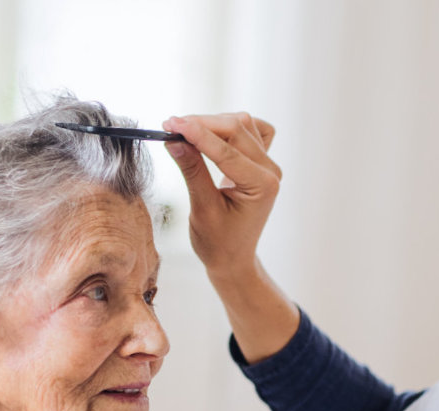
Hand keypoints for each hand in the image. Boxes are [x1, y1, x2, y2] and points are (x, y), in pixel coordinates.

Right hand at [162, 113, 279, 273]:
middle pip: (236, 129)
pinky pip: (249, 131)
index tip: (171, 124)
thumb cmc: (219, 243)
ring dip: (211, 123)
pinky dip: (228, 127)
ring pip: (241, 125)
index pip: (227, 150)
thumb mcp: (202, 209)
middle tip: (169, 126)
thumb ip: (192, 171)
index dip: (197, 133)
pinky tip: (210, 133)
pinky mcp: (259, 162)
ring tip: (183, 131)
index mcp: (262, 186)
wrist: (232, 258)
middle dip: (201, 124)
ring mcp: (267, 165)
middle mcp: (270, 171)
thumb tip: (174, 140)